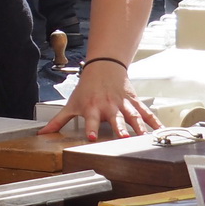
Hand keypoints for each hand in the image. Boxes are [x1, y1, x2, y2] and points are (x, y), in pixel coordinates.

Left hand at [42, 59, 159, 139]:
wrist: (103, 67)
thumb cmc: (86, 88)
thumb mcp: (71, 104)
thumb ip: (58, 121)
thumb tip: (43, 133)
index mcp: (92, 108)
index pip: (91, 120)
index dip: (91, 128)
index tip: (93, 137)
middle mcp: (109, 106)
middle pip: (115, 119)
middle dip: (120, 129)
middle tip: (124, 138)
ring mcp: (123, 104)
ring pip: (133, 116)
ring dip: (139, 127)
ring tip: (144, 138)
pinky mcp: (134, 102)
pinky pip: (146, 113)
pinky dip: (155, 121)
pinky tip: (161, 130)